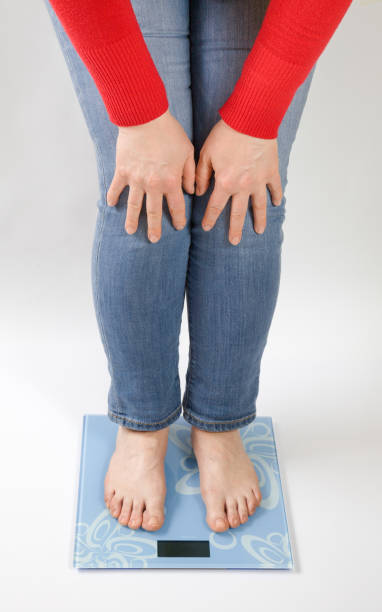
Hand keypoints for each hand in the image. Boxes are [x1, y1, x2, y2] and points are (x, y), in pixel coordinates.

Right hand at [107, 109, 194, 242]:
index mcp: (171, 181)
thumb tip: (191, 191)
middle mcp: (153, 185)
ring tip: (130, 231)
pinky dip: (113, 197)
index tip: (179, 226)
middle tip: (154, 240)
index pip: (177, 206)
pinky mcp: (122, 171)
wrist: (145, 117)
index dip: (179, 218)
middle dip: (155, 228)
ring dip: (132, 220)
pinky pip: (116, 188)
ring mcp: (136, 179)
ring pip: (134, 205)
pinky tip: (111, 205)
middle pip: (154, 212)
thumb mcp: (188, 151)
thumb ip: (191, 173)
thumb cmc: (169, 132)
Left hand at [195, 119, 282, 244]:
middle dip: (235, 229)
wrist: (251, 119)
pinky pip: (275, 188)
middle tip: (234, 241)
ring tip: (259, 231)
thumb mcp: (206, 153)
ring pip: (259, 206)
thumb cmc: (226, 134)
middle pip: (238, 213)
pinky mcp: (271, 172)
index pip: (215, 206)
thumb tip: (197, 192)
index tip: (206, 227)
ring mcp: (259, 181)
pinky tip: (276, 204)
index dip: (209, 218)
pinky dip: (276, 196)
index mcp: (225, 183)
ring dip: (259, 219)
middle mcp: (242, 187)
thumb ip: (201, 175)